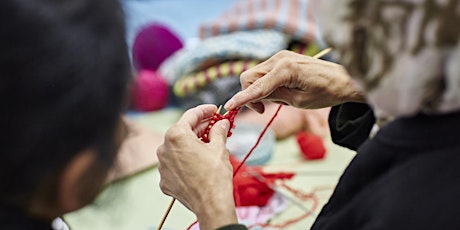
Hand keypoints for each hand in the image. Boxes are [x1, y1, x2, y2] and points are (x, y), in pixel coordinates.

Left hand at [157, 104, 237, 229]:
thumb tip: (222, 123)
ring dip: (191, 144)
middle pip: (183, 131)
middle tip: (215, 125)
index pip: (190, 116)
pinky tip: (199, 162)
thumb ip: (218, 130)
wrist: (211, 204)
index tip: (214, 109)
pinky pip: (175, 164)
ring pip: (177, 148)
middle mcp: (164, 148)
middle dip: (199, 128)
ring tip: (209, 144)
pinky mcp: (164, 180)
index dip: (204, 110)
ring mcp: (162, 165)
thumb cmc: (215, 175)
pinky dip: (186, 160)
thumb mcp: (219, 147)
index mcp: (176, 136)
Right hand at [224, 50, 364, 112]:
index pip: (256, 86)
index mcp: (285, 70)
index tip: (229, 107)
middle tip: (263, 109)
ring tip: (276, 101)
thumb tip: (256, 97)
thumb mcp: (298, 101)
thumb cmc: (325, 93)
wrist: (343, 79)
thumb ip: (275, 97)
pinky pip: (263, 72)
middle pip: (249, 77)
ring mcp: (280, 57)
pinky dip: (264, 84)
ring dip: (257, 90)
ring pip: (254, 75)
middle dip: (249, 94)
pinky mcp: (282, 59)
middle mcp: (280, 59)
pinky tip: (278, 92)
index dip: (242, 98)